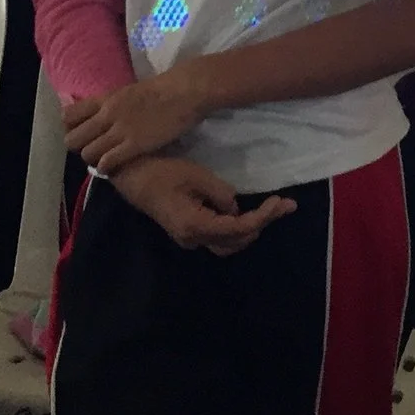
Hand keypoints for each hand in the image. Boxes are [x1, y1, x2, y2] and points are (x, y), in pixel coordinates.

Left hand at [66, 66, 211, 171]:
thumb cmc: (161, 90)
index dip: (71, 128)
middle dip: (79, 147)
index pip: (68, 115)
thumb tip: (99, 113)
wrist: (184, 91)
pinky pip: (107, 162)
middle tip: (93, 149)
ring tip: (105, 159)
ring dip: (93, 159)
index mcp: (105, 99)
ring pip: (87, 154)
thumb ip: (111, 104)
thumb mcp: (127, 92)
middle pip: (72, 139)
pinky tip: (114, 166)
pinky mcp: (133, 145)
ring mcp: (119, 130)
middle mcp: (106, 115)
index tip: (82, 132)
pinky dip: (106, 167)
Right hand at [110, 155, 295, 255]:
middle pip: (235, 242)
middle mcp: (192, 239)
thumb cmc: (162, 171)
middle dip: (261, 224)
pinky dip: (234, 227)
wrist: (131, 176)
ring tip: (269, 209)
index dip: (264, 217)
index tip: (284, 203)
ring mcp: (188, 238)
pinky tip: (245, 211)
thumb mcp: (196, 176)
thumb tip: (235, 208)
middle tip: (283, 205)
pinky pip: (216, 235)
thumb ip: (221, 194)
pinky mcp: (186, 231)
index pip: (238, 229)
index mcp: (195, 226)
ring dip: (249, 229)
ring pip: (226, 243)